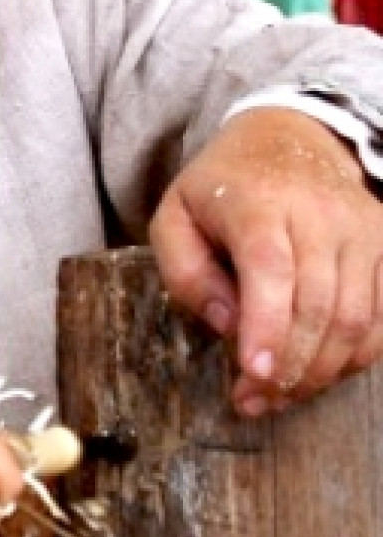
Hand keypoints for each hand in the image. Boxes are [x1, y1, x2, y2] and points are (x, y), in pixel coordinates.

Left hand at [152, 108, 382, 416]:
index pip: (271, 269)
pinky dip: (355, 356)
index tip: (254, 373)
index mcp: (258, 203)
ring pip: (356, 318)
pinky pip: (381, 316)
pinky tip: (319, 373)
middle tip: (252, 401)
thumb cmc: (222, 187)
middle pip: (317, 304)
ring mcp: (362, 230)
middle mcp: (321, 215)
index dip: (266, 326)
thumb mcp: (174, 216)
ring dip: (319, 371)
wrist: (289, 136)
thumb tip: (226, 324)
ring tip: (280, 396)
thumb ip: (186, 272)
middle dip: (287, 366)